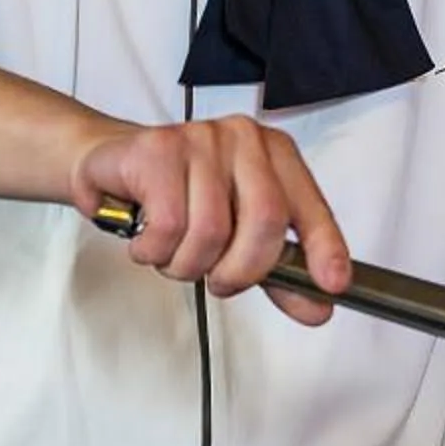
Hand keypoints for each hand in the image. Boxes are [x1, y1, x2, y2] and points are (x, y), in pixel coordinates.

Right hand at [71, 117, 351, 320]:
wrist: (112, 162)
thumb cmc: (179, 197)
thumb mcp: (236, 234)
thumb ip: (278, 272)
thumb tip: (318, 307)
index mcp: (273, 153)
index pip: (308, 205)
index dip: (324, 246)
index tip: (332, 284)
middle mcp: (243, 138)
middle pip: (265, 220)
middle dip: (240, 271)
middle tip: (217, 280)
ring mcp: (200, 138)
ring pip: (211, 231)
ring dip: (186, 264)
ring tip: (173, 251)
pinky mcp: (156, 148)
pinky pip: (168, 224)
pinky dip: (154, 249)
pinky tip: (147, 237)